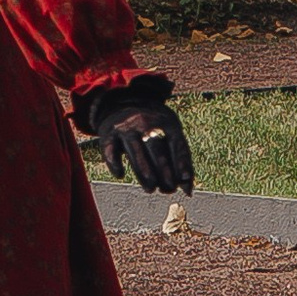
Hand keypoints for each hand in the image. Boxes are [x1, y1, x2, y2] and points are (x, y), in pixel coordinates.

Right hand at [77, 80, 194, 196]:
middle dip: (164, 171)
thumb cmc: (154, 127)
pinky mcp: (108, 133)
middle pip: (156, 148)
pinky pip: (110, 149)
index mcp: (166, 121)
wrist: (122, 104)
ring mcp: (126, 127)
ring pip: (135, 151)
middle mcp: (146, 122)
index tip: (183, 180)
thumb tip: (188, 192)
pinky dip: (114, 163)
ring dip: (143, 172)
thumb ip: (180, 158)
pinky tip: (120, 174)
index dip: (181, 162)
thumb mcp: (170, 132)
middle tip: (168, 189)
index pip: (176, 143)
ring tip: (150, 189)